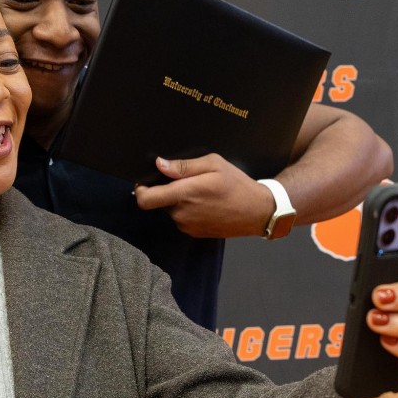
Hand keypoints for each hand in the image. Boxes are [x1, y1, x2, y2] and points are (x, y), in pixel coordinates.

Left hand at [133, 155, 273, 237]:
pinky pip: (182, 218)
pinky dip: (188, 210)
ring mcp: (187, 226)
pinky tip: (206, 203)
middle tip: (188, 181)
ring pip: (171, 210)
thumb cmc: (237, 185)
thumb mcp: (213, 164)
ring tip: (201, 192)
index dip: (140, 190)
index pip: (145, 199)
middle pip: (159, 202)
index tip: (145, 182)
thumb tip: (160, 165)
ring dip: (179, 201)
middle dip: (167, 191)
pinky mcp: (194, 233)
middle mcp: (182, 214)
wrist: (257, 212)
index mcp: (184, 194)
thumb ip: (184, 166)